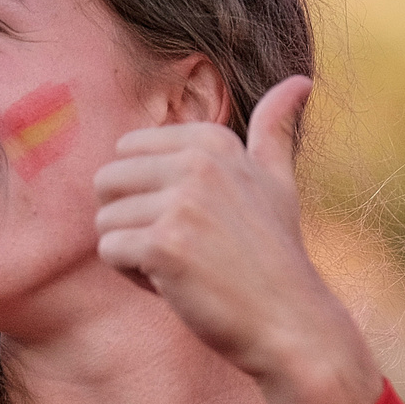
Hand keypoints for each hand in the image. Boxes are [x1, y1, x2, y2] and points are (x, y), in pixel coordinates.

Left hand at [93, 77, 382, 403]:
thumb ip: (275, 131)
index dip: (148, 194)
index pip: (128, 152)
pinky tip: (176, 286)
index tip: (193, 220)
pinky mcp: (164, 244)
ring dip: (132, 254)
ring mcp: (181, 202)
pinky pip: (110, 253)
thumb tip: (299, 80)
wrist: (290, 323)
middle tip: (183, 248)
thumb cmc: (277, 258)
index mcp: (213, 141)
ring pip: (105, 221)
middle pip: (108, 182)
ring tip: (183, 268)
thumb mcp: (278, 183)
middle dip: (131, 221)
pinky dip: (133, 278)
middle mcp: (197, 163)